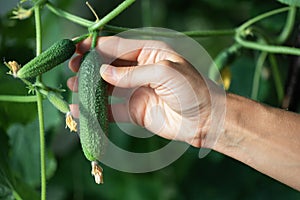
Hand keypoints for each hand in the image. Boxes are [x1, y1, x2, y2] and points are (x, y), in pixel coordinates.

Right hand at [68, 36, 221, 147]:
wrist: (206, 120)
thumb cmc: (192, 90)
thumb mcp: (164, 72)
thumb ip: (133, 73)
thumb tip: (103, 73)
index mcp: (149, 52)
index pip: (116, 46)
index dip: (95, 47)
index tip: (75, 50)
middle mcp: (140, 69)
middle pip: (108, 66)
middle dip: (88, 67)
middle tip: (71, 69)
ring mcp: (136, 90)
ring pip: (107, 87)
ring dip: (89, 88)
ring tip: (71, 87)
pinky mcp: (135, 110)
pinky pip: (112, 109)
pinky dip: (97, 110)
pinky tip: (81, 110)